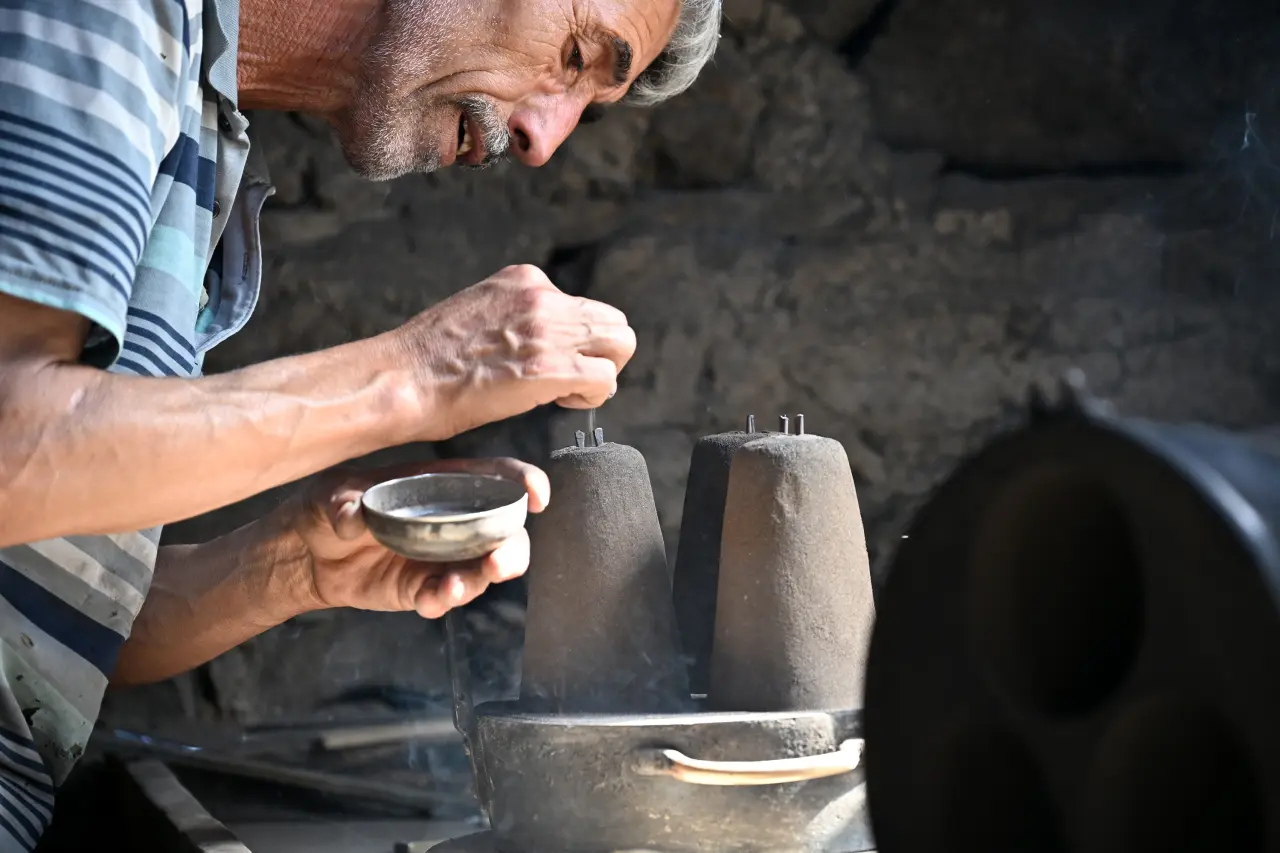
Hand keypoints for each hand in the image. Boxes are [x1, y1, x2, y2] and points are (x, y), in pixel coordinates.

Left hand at [287, 458, 548, 618]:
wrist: (307, 552)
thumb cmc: (328, 505)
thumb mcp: (333, 492)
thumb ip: (344, 502)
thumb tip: (352, 515)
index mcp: (443, 483)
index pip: (496, 478)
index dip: (523, 482)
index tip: (537, 495)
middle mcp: (453, 520)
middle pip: (503, 533)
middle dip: (512, 549)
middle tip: (500, 564)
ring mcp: (442, 557)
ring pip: (481, 570)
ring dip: (478, 581)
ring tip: (454, 589)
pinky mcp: (422, 587)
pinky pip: (444, 596)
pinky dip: (441, 601)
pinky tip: (429, 602)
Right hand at [395, 264, 635, 440]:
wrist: (403, 378)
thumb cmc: (428, 360)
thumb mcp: (477, 314)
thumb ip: (515, 318)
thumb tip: (537, 344)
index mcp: (524, 281)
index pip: (579, 306)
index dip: (574, 340)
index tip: (551, 362)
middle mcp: (542, 297)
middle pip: (612, 320)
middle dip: (601, 353)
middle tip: (573, 381)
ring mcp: (549, 330)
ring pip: (621, 344)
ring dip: (603, 372)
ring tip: (568, 392)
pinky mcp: (551, 367)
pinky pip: (605, 379)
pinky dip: (593, 396)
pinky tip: (562, 403)